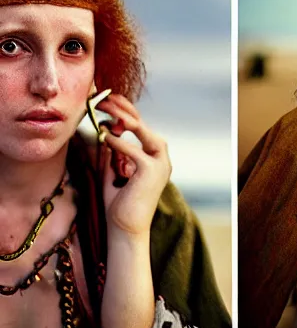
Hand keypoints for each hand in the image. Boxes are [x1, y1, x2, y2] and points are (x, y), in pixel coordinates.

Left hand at [96, 94, 171, 235]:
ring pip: (143, 131)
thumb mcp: (113, 171)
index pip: (140, 126)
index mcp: (154, 155)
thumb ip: (113, 152)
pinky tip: (105, 136)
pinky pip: (134, 150)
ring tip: (105, 108)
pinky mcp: (151, 171)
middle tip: (104, 97)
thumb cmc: (119, 203)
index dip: (124, 111)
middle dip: (123, 108)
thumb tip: (105, 130)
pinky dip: (118, 142)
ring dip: (123, 117)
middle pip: (143, 124)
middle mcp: (160, 156)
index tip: (108, 100)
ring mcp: (159, 162)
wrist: (126, 229)